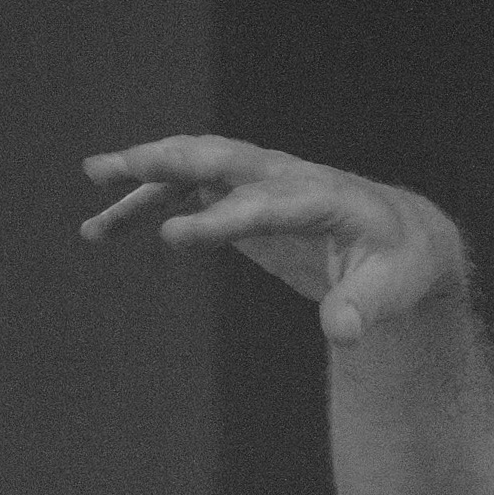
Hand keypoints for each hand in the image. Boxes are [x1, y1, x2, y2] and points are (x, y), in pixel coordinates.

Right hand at [81, 134, 463, 345]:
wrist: (402, 237)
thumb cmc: (399, 265)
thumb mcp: (393, 291)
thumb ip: (363, 309)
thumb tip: (342, 333)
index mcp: (329, 200)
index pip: (269, 206)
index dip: (222, 221)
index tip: (172, 239)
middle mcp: (292, 178)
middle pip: (227, 160)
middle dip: (172, 161)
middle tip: (116, 167)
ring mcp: (264, 180)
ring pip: (198, 167)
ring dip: (146, 172)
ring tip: (92, 177)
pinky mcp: (244, 194)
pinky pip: (188, 191)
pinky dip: (147, 201)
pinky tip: (104, 225)